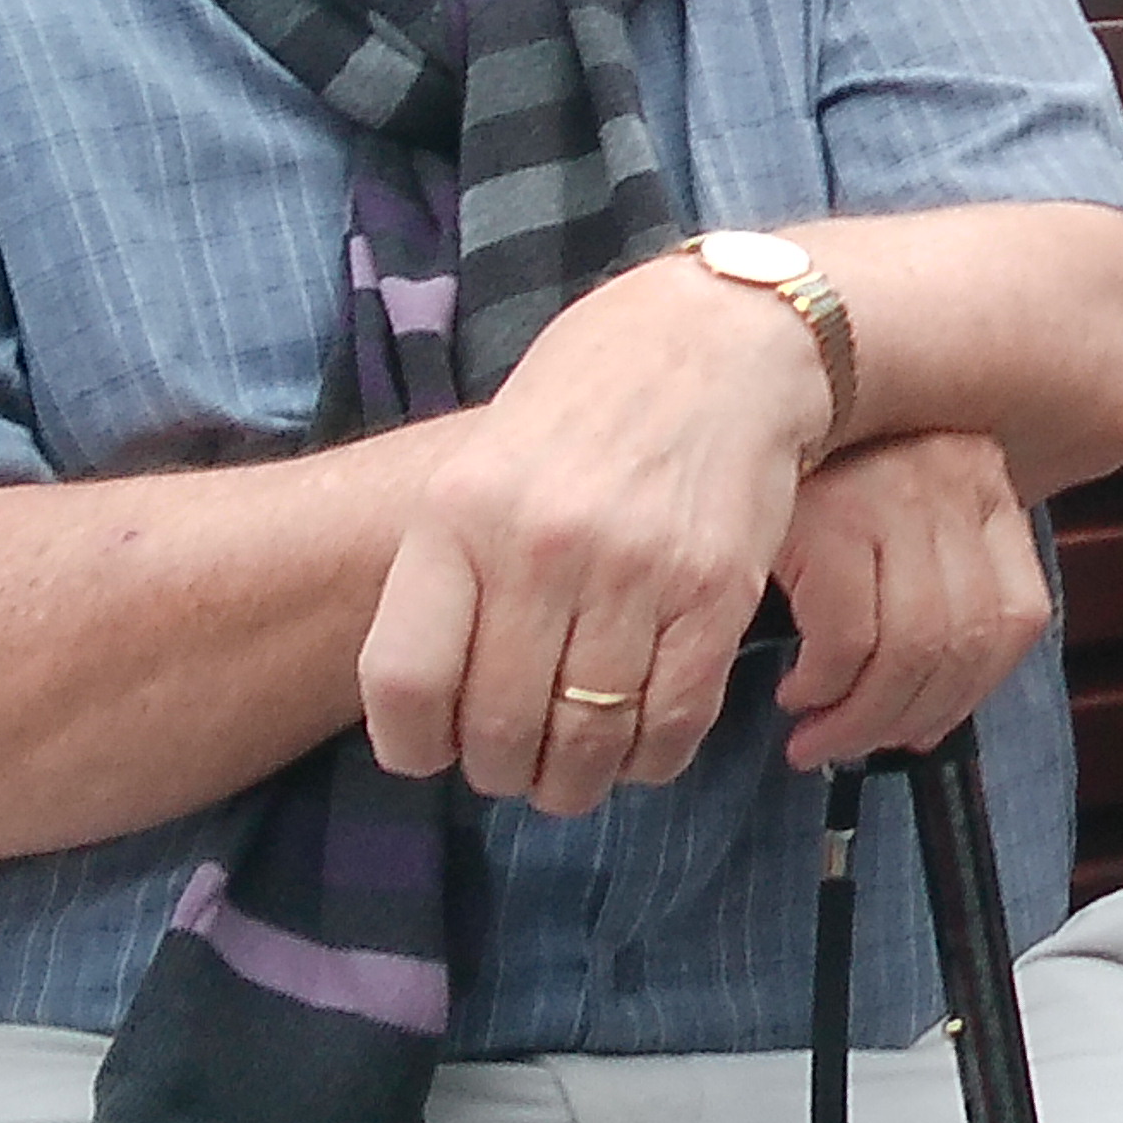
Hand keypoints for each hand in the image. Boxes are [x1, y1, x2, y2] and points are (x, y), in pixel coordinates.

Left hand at [355, 245, 827, 815]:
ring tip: (570, 773)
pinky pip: (672, 721)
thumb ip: (452, 571)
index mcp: (460, 514)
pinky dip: (649, 760)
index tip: (431, 753)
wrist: (717, 340)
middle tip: (511, 767)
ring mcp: (636, 572)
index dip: (410, 747)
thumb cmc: (583, 404)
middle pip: (496, 727)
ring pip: (585, 740)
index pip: (405, 680)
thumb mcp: (481, 464)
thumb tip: (430, 702)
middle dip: (499, 772)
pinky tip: (637, 749)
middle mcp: (542, 547)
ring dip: (572, 781)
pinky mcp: (716, 593)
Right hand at [772, 430, 1054, 769]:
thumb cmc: (802, 484)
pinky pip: (847, 638)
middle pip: (966, 641)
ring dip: (862, 718)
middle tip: (857, 747)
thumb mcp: (887, 518)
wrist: (720, 416)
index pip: (1020, 614)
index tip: (924, 729)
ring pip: (912, 650)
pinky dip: (824, 685)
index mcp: (981, 477)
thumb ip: (926, 595)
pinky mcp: (830, 515)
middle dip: (910, 718)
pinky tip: (796, 690)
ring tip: (820, 734)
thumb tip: (925, 722)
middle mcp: (948, 475)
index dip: (975, 692)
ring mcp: (892, 491)